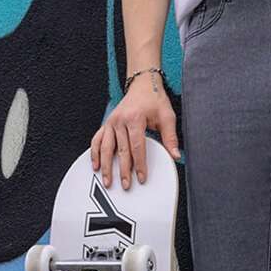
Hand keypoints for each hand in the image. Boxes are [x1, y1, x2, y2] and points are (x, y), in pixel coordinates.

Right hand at [90, 74, 180, 188]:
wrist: (142, 85)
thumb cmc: (155, 101)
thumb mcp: (167, 116)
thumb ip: (170, 137)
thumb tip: (175, 155)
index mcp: (135, 118)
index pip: (137, 146)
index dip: (139, 164)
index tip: (141, 177)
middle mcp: (120, 120)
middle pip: (120, 150)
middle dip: (122, 170)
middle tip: (125, 185)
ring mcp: (111, 122)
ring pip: (105, 147)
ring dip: (105, 166)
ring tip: (107, 181)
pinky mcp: (106, 124)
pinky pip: (97, 140)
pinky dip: (94, 153)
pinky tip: (95, 166)